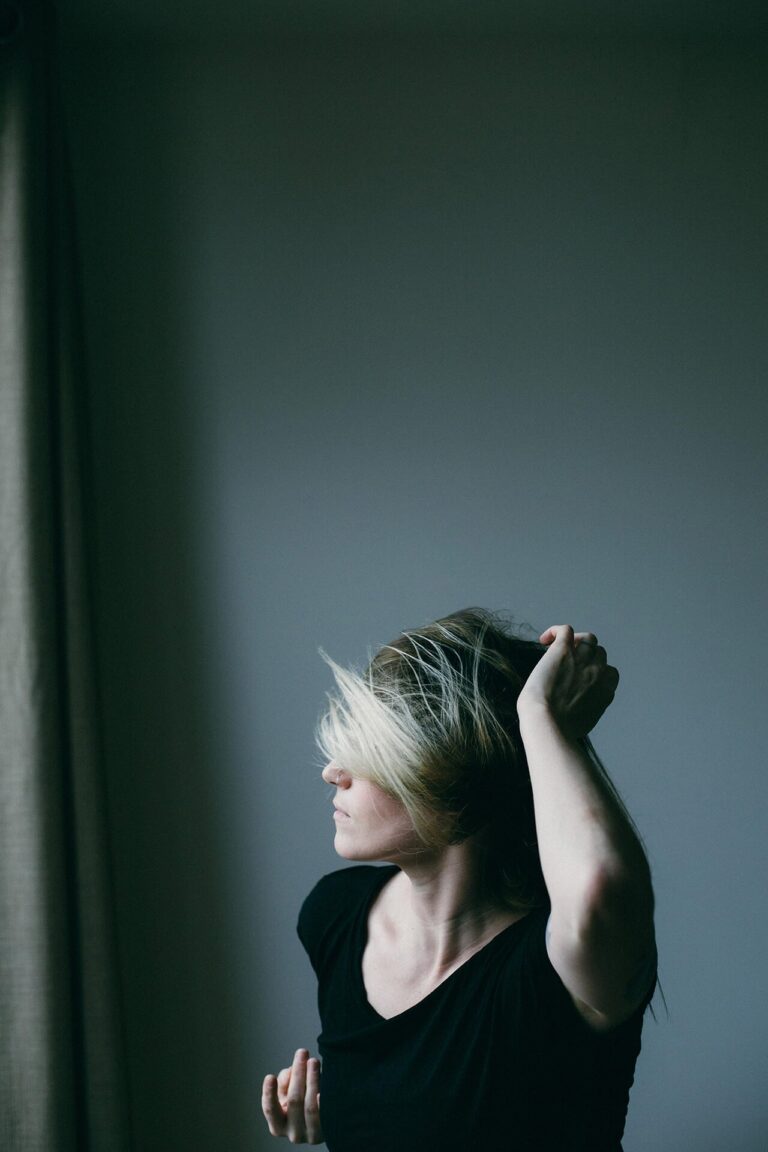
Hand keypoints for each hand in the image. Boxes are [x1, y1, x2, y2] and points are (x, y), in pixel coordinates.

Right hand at [262, 1048, 322, 1143]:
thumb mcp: (289, 1094)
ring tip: (314, 1061)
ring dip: (312, 1080)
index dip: (269, 1094)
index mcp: (278, 1125)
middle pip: (294, 1101)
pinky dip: (323, 1102)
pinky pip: (325, 1116)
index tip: (270, 1077)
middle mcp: (293, 1134)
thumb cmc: (303, 1101)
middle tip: (302, 1053)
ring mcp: (311, 1135)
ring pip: (310, 1106)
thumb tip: (291, 1072)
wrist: (326, 1122)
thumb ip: (286, 1082)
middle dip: (297, 1074)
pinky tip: (324, 1092)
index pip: (270, 1110)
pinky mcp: (327, 1132)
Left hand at [517, 624, 618, 739]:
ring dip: (576, 643)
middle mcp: (598, 672)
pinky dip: (556, 631)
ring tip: (558, 652)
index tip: (580, 679)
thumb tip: (579, 706)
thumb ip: (589, 708)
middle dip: (586, 657)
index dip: (596, 673)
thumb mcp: (585, 722)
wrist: (547, 722)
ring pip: (588, 639)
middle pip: (600, 653)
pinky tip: (544, 641)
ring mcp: (582, 659)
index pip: (610, 672)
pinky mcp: (563, 650)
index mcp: (606, 690)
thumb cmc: (559, 728)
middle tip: (566, 666)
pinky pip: (566, 630)